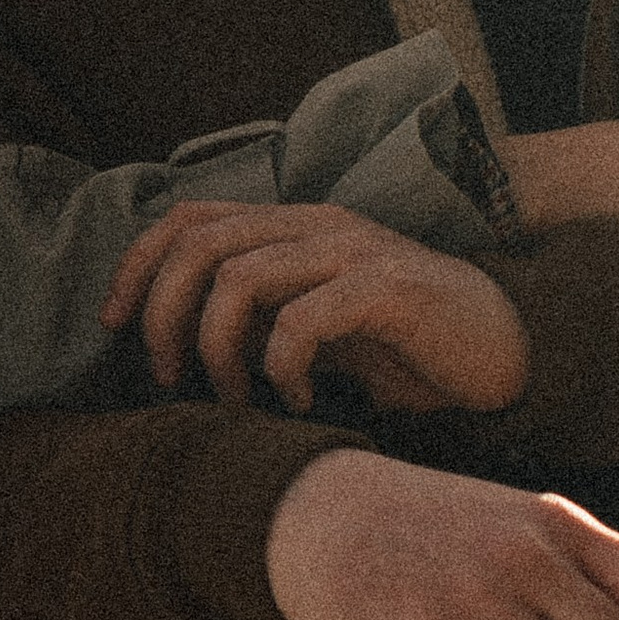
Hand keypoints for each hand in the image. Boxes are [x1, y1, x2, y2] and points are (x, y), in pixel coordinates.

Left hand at [103, 201, 530, 413]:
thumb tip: (175, 341)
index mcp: (293, 226)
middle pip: (200, 244)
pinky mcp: (388, 290)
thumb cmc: (403, 345)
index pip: (188, 219)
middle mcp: (317, 226)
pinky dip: (280, 367)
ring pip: (240, 278)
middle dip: (163, 314)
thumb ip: (257, 315)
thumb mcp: (314, 324)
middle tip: (169, 377)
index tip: (114, 326)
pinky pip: (301, 321)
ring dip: (217, 349)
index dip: (137, 266)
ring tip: (232, 397)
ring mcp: (354, 252)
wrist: (504, 350)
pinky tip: (294, 400)